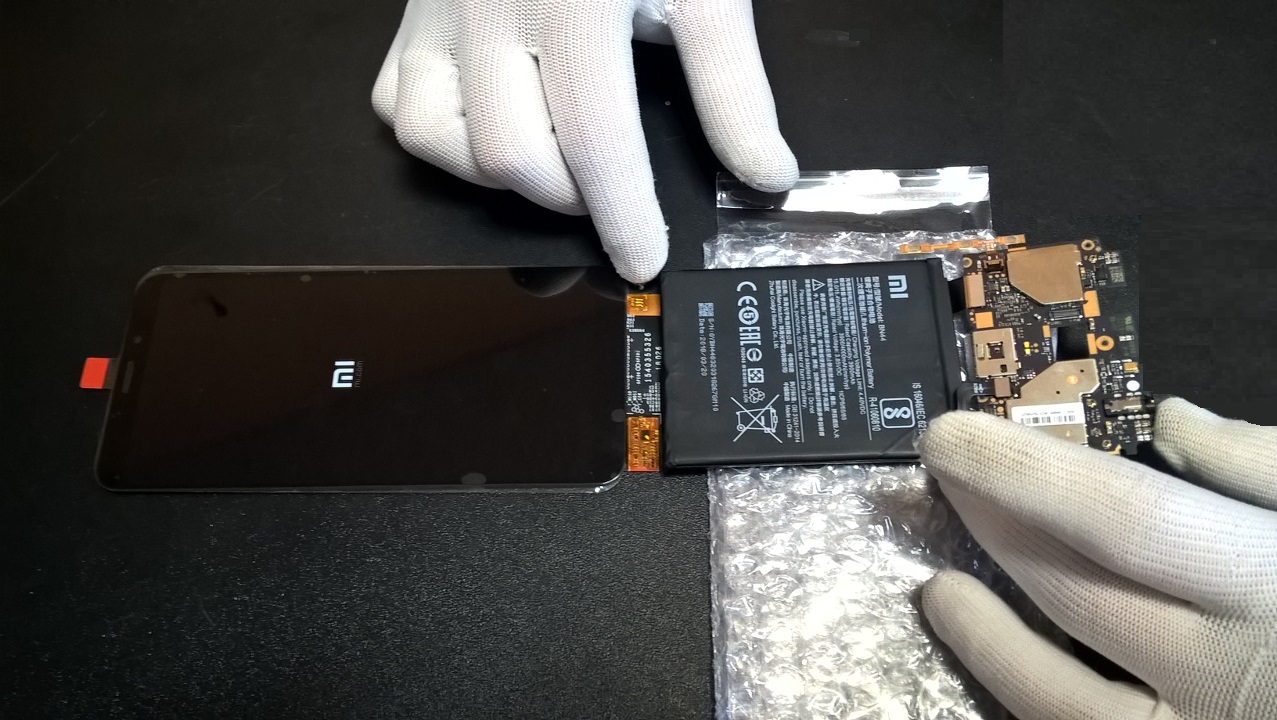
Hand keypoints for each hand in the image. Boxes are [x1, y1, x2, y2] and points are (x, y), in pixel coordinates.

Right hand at [372, 0, 799, 283]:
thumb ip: (731, 84)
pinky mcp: (409, 12)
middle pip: (508, 155)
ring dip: (495, 173)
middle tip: (606, 187)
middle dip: (565, 198)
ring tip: (550, 155)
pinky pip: (397, 100)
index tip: (643, 260)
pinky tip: (493, 119)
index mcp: (571, 0)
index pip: (595, 139)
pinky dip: (442, 133)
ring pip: (432, 139)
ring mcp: (436, 10)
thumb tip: (764, 173)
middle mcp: (488, 6)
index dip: (623, 216)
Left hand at [918, 399, 1276, 719]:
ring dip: (987, 640)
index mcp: (1267, 584)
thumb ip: (1263, 466)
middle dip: (994, 528)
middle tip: (941, 478)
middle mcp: (1224, 673)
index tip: (952, 435)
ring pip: (1061, 699)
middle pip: (1074, 594)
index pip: (1122, 518)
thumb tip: (1173, 422)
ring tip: (939, 589)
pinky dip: (1030, 695)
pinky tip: (1003, 664)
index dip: (1022, 473)